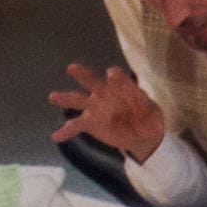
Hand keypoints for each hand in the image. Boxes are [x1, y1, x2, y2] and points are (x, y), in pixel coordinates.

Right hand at [48, 60, 169, 162]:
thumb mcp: (154, 116)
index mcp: (121, 86)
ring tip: (53, 97)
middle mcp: (104, 93)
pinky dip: (65, 131)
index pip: (116, 77)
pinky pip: (75, 125)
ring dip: (65, 98)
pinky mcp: (90, 122)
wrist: (143, 134)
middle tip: (72, 68)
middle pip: (92, 81)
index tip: (112, 75)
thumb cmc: (149, 119)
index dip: (115, 78)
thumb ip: (149, 116)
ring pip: (77, 99)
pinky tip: (56, 137)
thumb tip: (147, 122)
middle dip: (83, 75)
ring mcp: (95, 107)